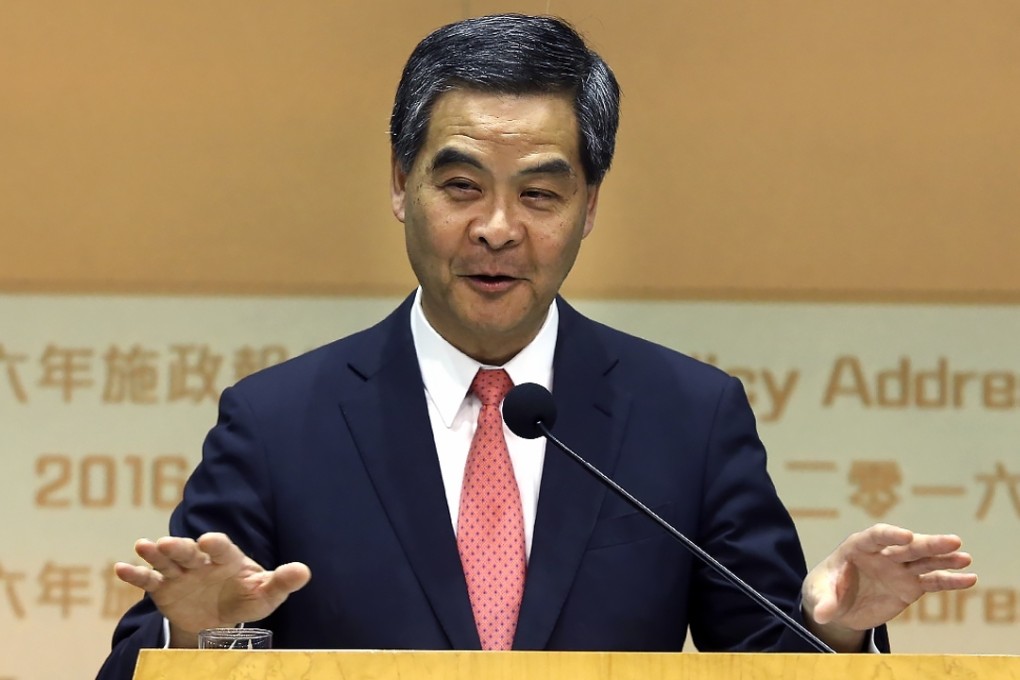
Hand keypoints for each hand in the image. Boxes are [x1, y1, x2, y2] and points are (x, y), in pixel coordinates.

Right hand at [114, 532, 310, 646]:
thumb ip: (282, 582)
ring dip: (154, 553)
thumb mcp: (266, 594)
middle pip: (189, 551)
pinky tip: (120, 569)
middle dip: (179, 547)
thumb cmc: (246, 598)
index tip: (209, 540)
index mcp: (228, 559)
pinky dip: (134, 574)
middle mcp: (201, 561)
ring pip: (166, 560)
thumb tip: (304, 572)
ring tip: (143, 546)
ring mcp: (180, 573)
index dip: (216, 544)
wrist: (220, 619)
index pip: (222, 548)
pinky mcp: (163, 588)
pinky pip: (148, 581)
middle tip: (167, 543)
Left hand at [802, 523, 975, 645]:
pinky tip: (969, 579)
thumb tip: (821, 614)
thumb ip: (822, 602)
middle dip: (928, 544)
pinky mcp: (910, 586)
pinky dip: (949, 581)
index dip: (890, 535)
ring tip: (965, 558)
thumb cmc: (824, 590)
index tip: (906, 536)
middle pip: (907, 546)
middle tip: (952, 542)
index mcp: (857, 547)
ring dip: (944, 559)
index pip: (876, 536)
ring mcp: (898, 569)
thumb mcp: (817, 595)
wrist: (838, 605)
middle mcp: (882, 554)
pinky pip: (932, 582)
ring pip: (924, 561)